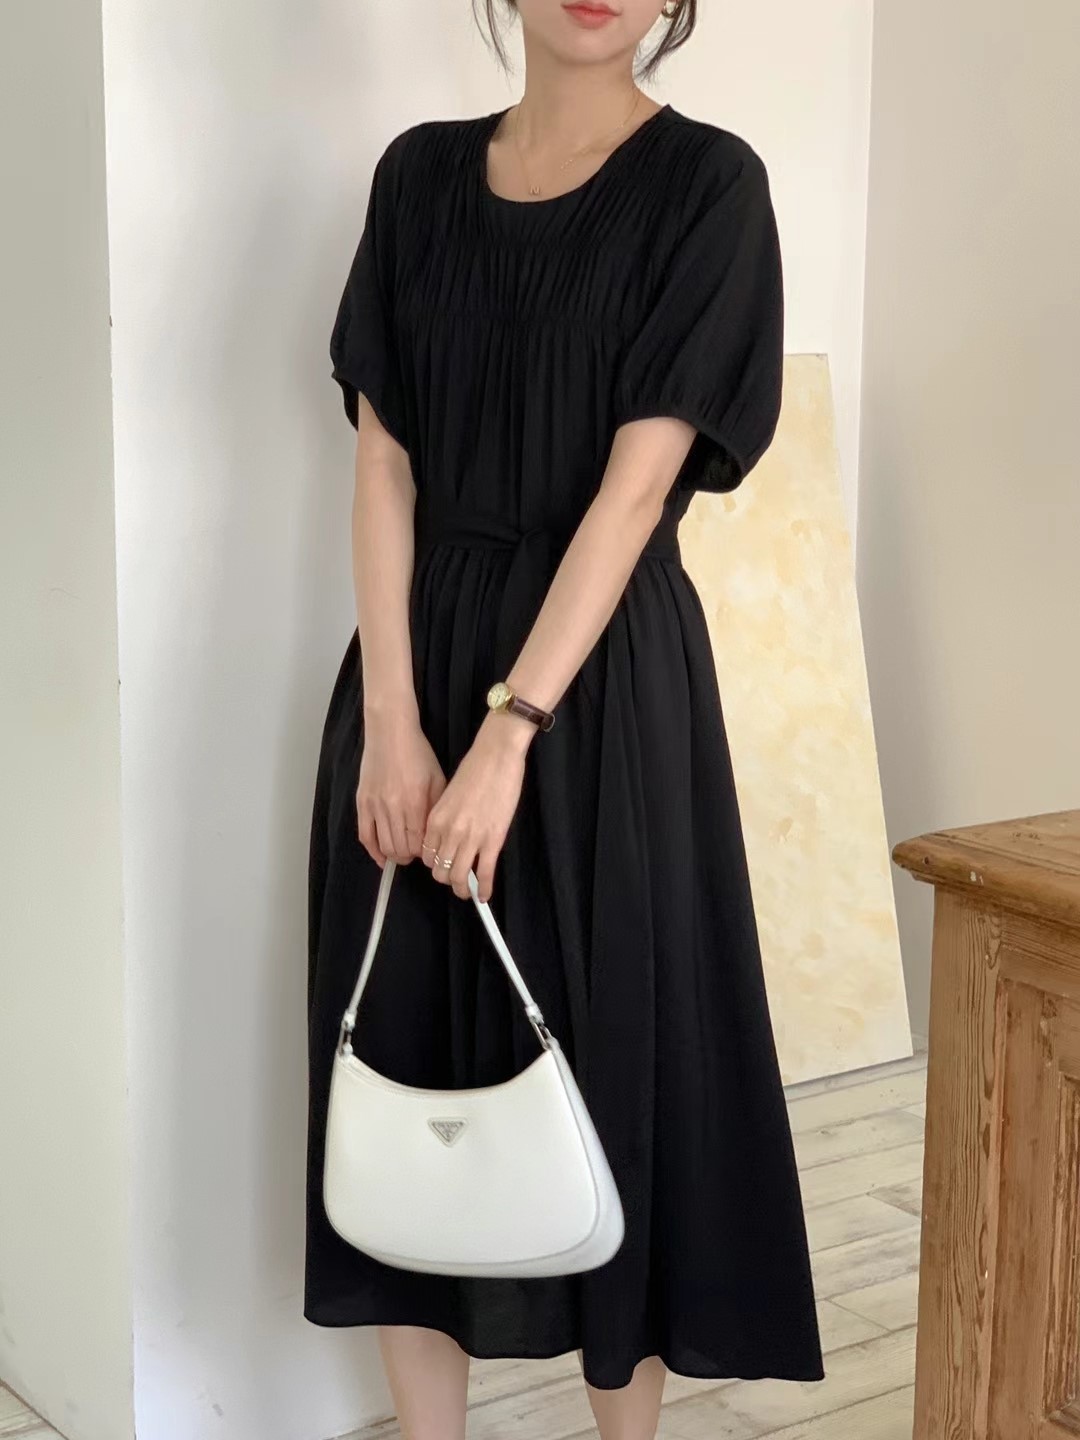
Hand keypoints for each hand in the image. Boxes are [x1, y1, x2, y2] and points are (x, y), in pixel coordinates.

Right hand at [357, 712, 446, 867]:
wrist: (390, 733)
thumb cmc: (418, 754)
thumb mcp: (437, 779)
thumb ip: (435, 809)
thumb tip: (433, 836)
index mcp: (415, 802)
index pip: (419, 843)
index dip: (424, 853)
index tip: (429, 850)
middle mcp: (394, 807)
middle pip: (401, 848)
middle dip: (410, 857)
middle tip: (416, 854)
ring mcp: (375, 806)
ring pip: (384, 846)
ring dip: (394, 856)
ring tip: (402, 855)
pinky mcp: (362, 803)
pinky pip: (365, 836)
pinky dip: (373, 851)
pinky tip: (382, 857)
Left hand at [422, 711, 534, 900]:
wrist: (496, 758)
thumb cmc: (474, 770)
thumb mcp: (448, 796)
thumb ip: (444, 819)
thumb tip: (448, 838)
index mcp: (435, 820)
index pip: (427, 855)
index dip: (434, 864)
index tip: (443, 864)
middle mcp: (448, 833)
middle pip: (439, 871)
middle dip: (447, 879)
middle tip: (456, 880)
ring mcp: (471, 838)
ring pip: (459, 877)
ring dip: (462, 889)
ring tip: (468, 891)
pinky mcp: (492, 841)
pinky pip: (483, 874)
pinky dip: (483, 889)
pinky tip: (484, 895)